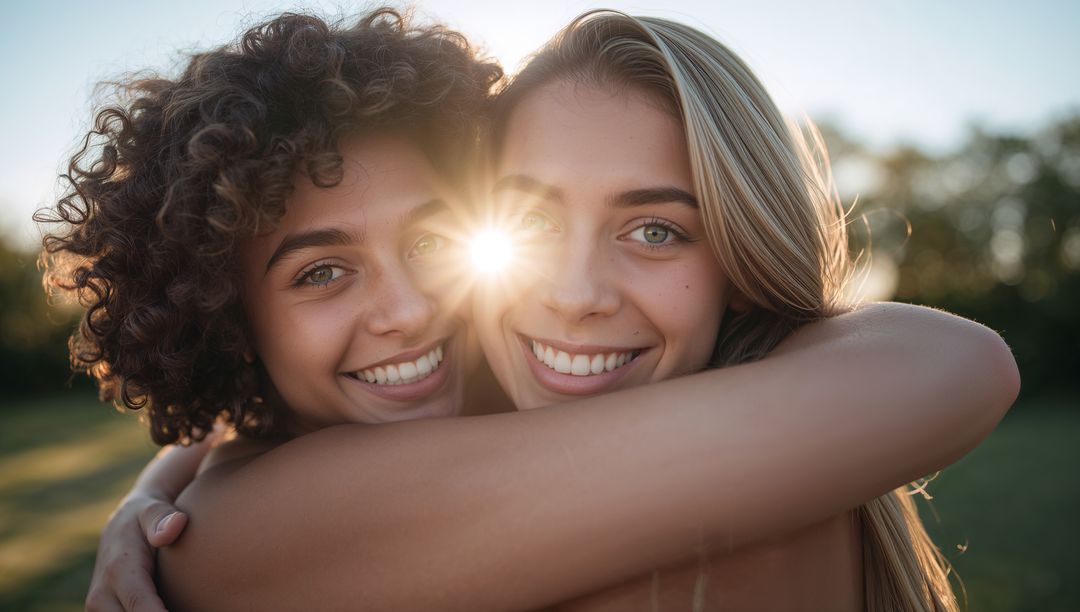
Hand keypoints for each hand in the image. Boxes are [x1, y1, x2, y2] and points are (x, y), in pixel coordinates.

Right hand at [84, 493, 187, 610]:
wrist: (121, 524)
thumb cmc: (144, 517)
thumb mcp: (153, 509)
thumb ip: (163, 518)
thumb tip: (176, 525)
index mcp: (118, 570)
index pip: (140, 606)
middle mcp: (101, 595)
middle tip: (191, 608)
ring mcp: (98, 608)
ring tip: (183, 608)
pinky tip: (173, 608)